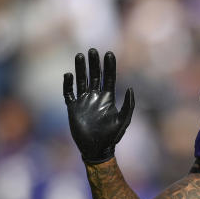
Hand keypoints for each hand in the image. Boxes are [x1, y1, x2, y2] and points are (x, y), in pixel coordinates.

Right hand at [63, 48, 134, 163]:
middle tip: (92, 50)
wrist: (96, 148)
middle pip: (94, 75)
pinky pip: (69, 93)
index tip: (109, 53)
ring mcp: (84, 101)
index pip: (109, 78)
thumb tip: (130, 88)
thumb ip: (128, 105)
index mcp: (108, 98)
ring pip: (81, 81)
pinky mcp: (73, 107)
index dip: (109, 66)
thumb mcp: (123, 120)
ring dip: (80, 68)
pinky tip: (69, 75)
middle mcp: (95, 96)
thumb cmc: (112, 136)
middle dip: (94, 63)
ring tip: (80, 55)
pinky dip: (68, 85)